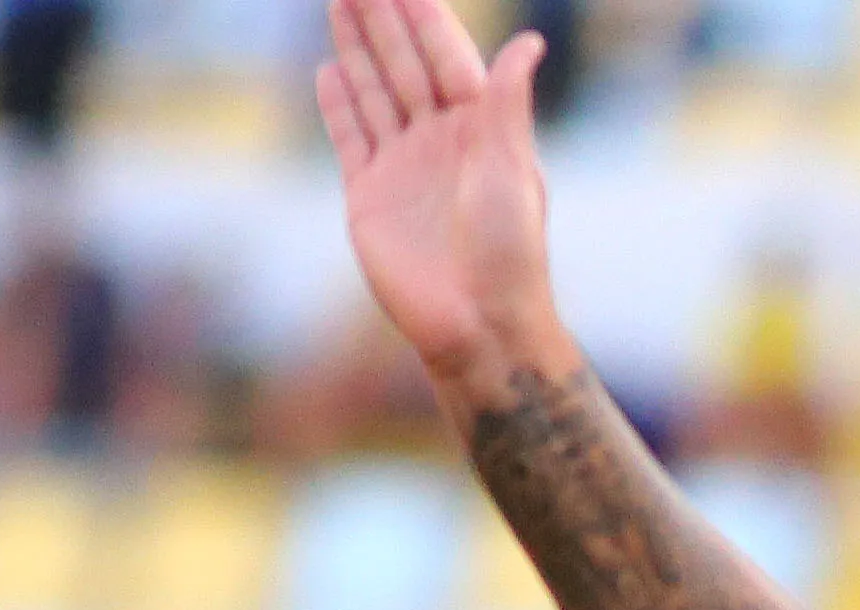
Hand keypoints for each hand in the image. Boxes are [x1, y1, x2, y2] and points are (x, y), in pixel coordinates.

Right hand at [317, 0, 563, 400]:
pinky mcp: (369, 196)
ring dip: (356, 48)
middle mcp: (439, 140)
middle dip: (380, 18)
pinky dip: (339, 105)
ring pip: (374, 91)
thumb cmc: (509, 252)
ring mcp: (403, 165)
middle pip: (403, 63)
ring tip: (338, 3)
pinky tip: (328, 71)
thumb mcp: (513, 169)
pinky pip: (351, 137)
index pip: (444, 55)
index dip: (422, 14)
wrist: (478, 326)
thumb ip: (508, 102)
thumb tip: (531, 42)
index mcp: (479, 129)